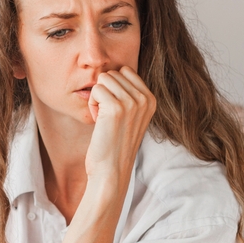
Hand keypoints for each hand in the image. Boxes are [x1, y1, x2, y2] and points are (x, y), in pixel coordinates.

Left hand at [86, 66, 155, 188]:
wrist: (111, 171)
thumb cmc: (114, 144)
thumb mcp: (131, 117)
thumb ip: (129, 94)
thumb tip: (116, 71)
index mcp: (151, 99)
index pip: (126, 71)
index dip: (113, 88)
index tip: (115, 111)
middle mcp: (145, 99)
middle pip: (113, 73)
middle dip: (104, 92)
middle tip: (108, 118)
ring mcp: (132, 103)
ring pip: (103, 79)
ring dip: (97, 98)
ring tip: (104, 120)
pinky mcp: (116, 108)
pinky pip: (96, 89)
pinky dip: (92, 105)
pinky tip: (98, 122)